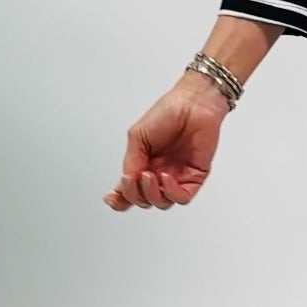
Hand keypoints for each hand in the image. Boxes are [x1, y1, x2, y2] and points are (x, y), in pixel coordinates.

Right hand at [103, 77, 228, 211]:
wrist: (193, 103)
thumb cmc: (168, 113)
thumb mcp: (137, 137)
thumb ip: (131, 162)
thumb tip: (126, 182)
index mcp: (143, 163)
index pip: (130, 189)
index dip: (120, 199)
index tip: (112, 199)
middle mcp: (159, 172)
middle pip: (144, 200)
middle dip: (135, 195)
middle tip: (135, 178)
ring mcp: (177, 176)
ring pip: (162, 203)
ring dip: (152, 194)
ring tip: (150, 175)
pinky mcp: (195, 176)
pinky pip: (183, 197)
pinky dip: (171, 192)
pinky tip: (166, 176)